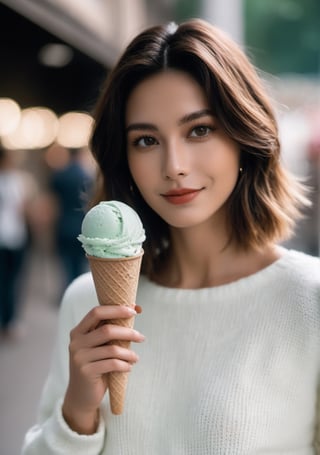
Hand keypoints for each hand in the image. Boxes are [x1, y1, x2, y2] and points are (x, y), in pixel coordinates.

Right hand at [62, 304, 143, 433]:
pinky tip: (129, 367)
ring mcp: (79, 357)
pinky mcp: (86, 372)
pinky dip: (125, 364)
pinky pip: (112, 364)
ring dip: (129, 353)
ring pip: (112, 349)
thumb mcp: (100, 346)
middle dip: (128, 332)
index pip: (96, 312)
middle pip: (107, 330)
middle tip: (141, 337)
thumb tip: (137, 307)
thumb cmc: (96, 365)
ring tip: (135, 357)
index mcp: (78, 331)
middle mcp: (76, 342)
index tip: (133, 311)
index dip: (116, 309)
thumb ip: (112, 329)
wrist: (81, 395)